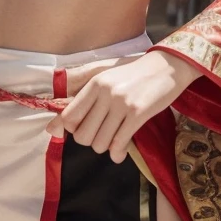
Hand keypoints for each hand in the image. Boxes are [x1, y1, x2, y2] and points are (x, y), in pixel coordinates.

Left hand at [45, 47, 199, 162]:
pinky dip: (118, 153)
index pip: (69, 117)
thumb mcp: (107, 81)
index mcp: (94, 84)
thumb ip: (84, 102)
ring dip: (106, 148)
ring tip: (114, 141)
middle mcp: (104, 92)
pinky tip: (120, 153)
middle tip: (102, 136)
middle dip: (91, 141)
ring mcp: (121, 103)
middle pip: (82, 135)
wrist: (167, 66)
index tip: (85, 128)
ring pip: (100, 143)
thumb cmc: (134, 76)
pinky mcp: (138, 113)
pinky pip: (120, 143)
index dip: (73, 130)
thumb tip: (52, 129)